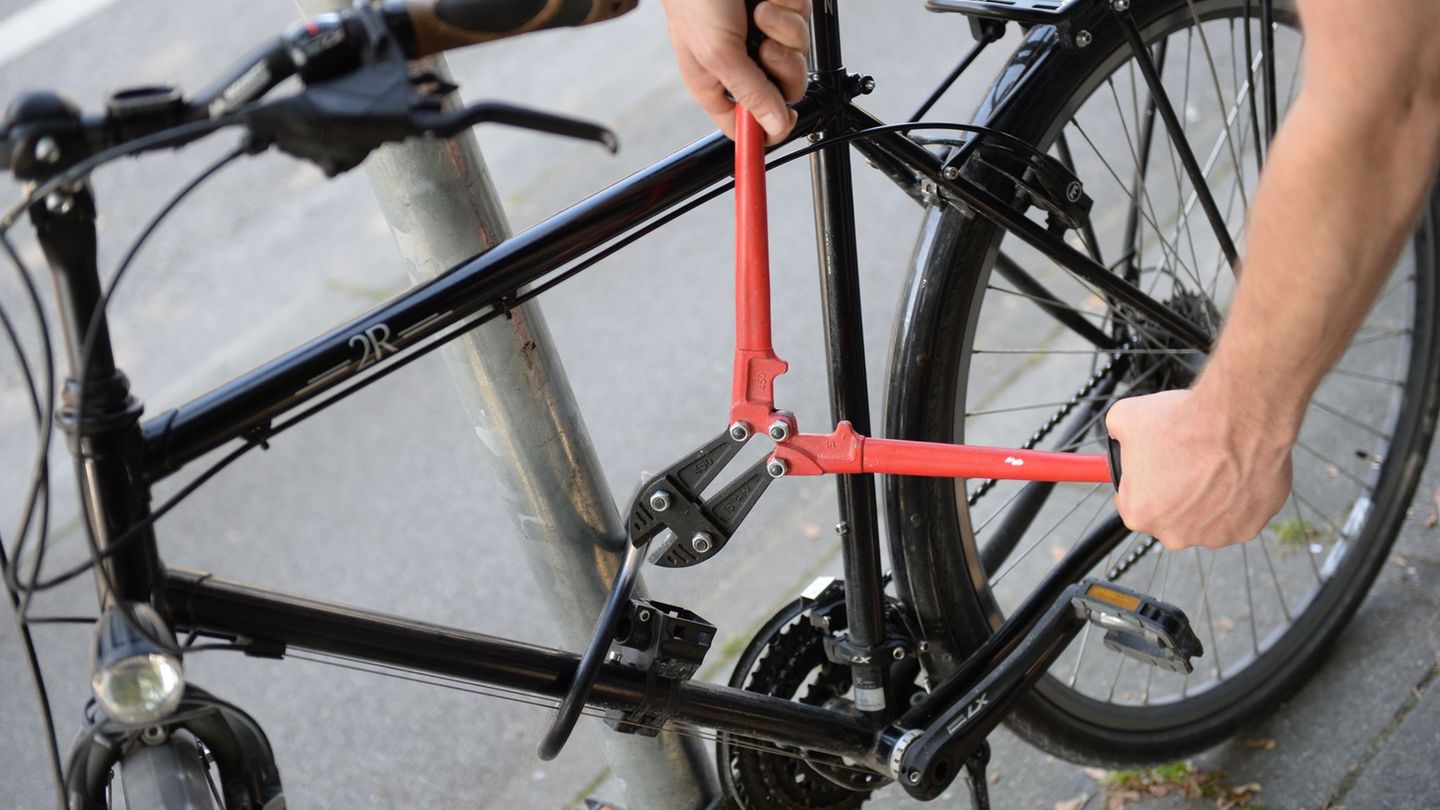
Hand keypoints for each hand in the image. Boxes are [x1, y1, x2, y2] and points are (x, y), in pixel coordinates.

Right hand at [660, 0, 810, 142]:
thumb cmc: (695, 0)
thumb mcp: (717, 54)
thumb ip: (750, 95)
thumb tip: (773, 129)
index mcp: (717, 84)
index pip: (748, 126)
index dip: (768, 129)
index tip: (784, 120)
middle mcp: (742, 64)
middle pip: (784, 93)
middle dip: (783, 70)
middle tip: (766, 51)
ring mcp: (763, 36)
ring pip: (798, 56)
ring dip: (784, 32)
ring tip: (759, 13)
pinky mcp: (781, 11)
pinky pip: (802, 23)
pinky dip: (788, 9)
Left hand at [1105, 387, 1293, 550]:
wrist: (1239, 417)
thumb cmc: (1183, 419)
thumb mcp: (1124, 417)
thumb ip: (1116, 436)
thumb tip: (1119, 435)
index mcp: (1138, 514)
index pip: (1132, 503)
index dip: (1142, 481)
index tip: (1153, 467)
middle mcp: (1175, 536)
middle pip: (1168, 516)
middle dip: (1174, 492)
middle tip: (1185, 461)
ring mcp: (1214, 536)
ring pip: (1204, 517)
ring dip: (1207, 496)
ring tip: (1212, 463)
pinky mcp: (1248, 528)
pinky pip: (1237, 515)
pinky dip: (1237, 496)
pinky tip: (1236, 471)